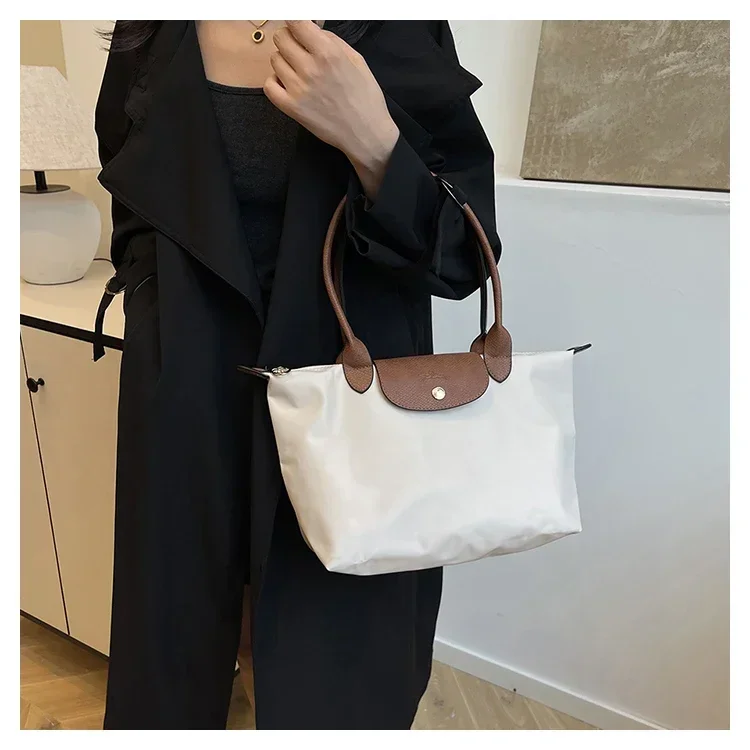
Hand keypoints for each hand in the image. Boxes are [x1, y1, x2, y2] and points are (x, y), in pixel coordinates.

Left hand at [264, 20, 399, 199]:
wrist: (366, 133)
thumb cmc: (365, 98)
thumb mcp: (356, 60)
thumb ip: (332, 41)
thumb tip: (312, 28)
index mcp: (328, 53)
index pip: (296, 22)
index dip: (294, 21)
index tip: (296, 25)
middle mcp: (310, 68)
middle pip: (281, 38)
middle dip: (289, 39)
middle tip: (299, 49)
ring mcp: (298, 89)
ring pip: (274, 60)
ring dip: (284, 61)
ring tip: (299, 71)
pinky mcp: (292, 108)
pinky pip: (269, 85)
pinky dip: (275, 81)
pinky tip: (288, 84)